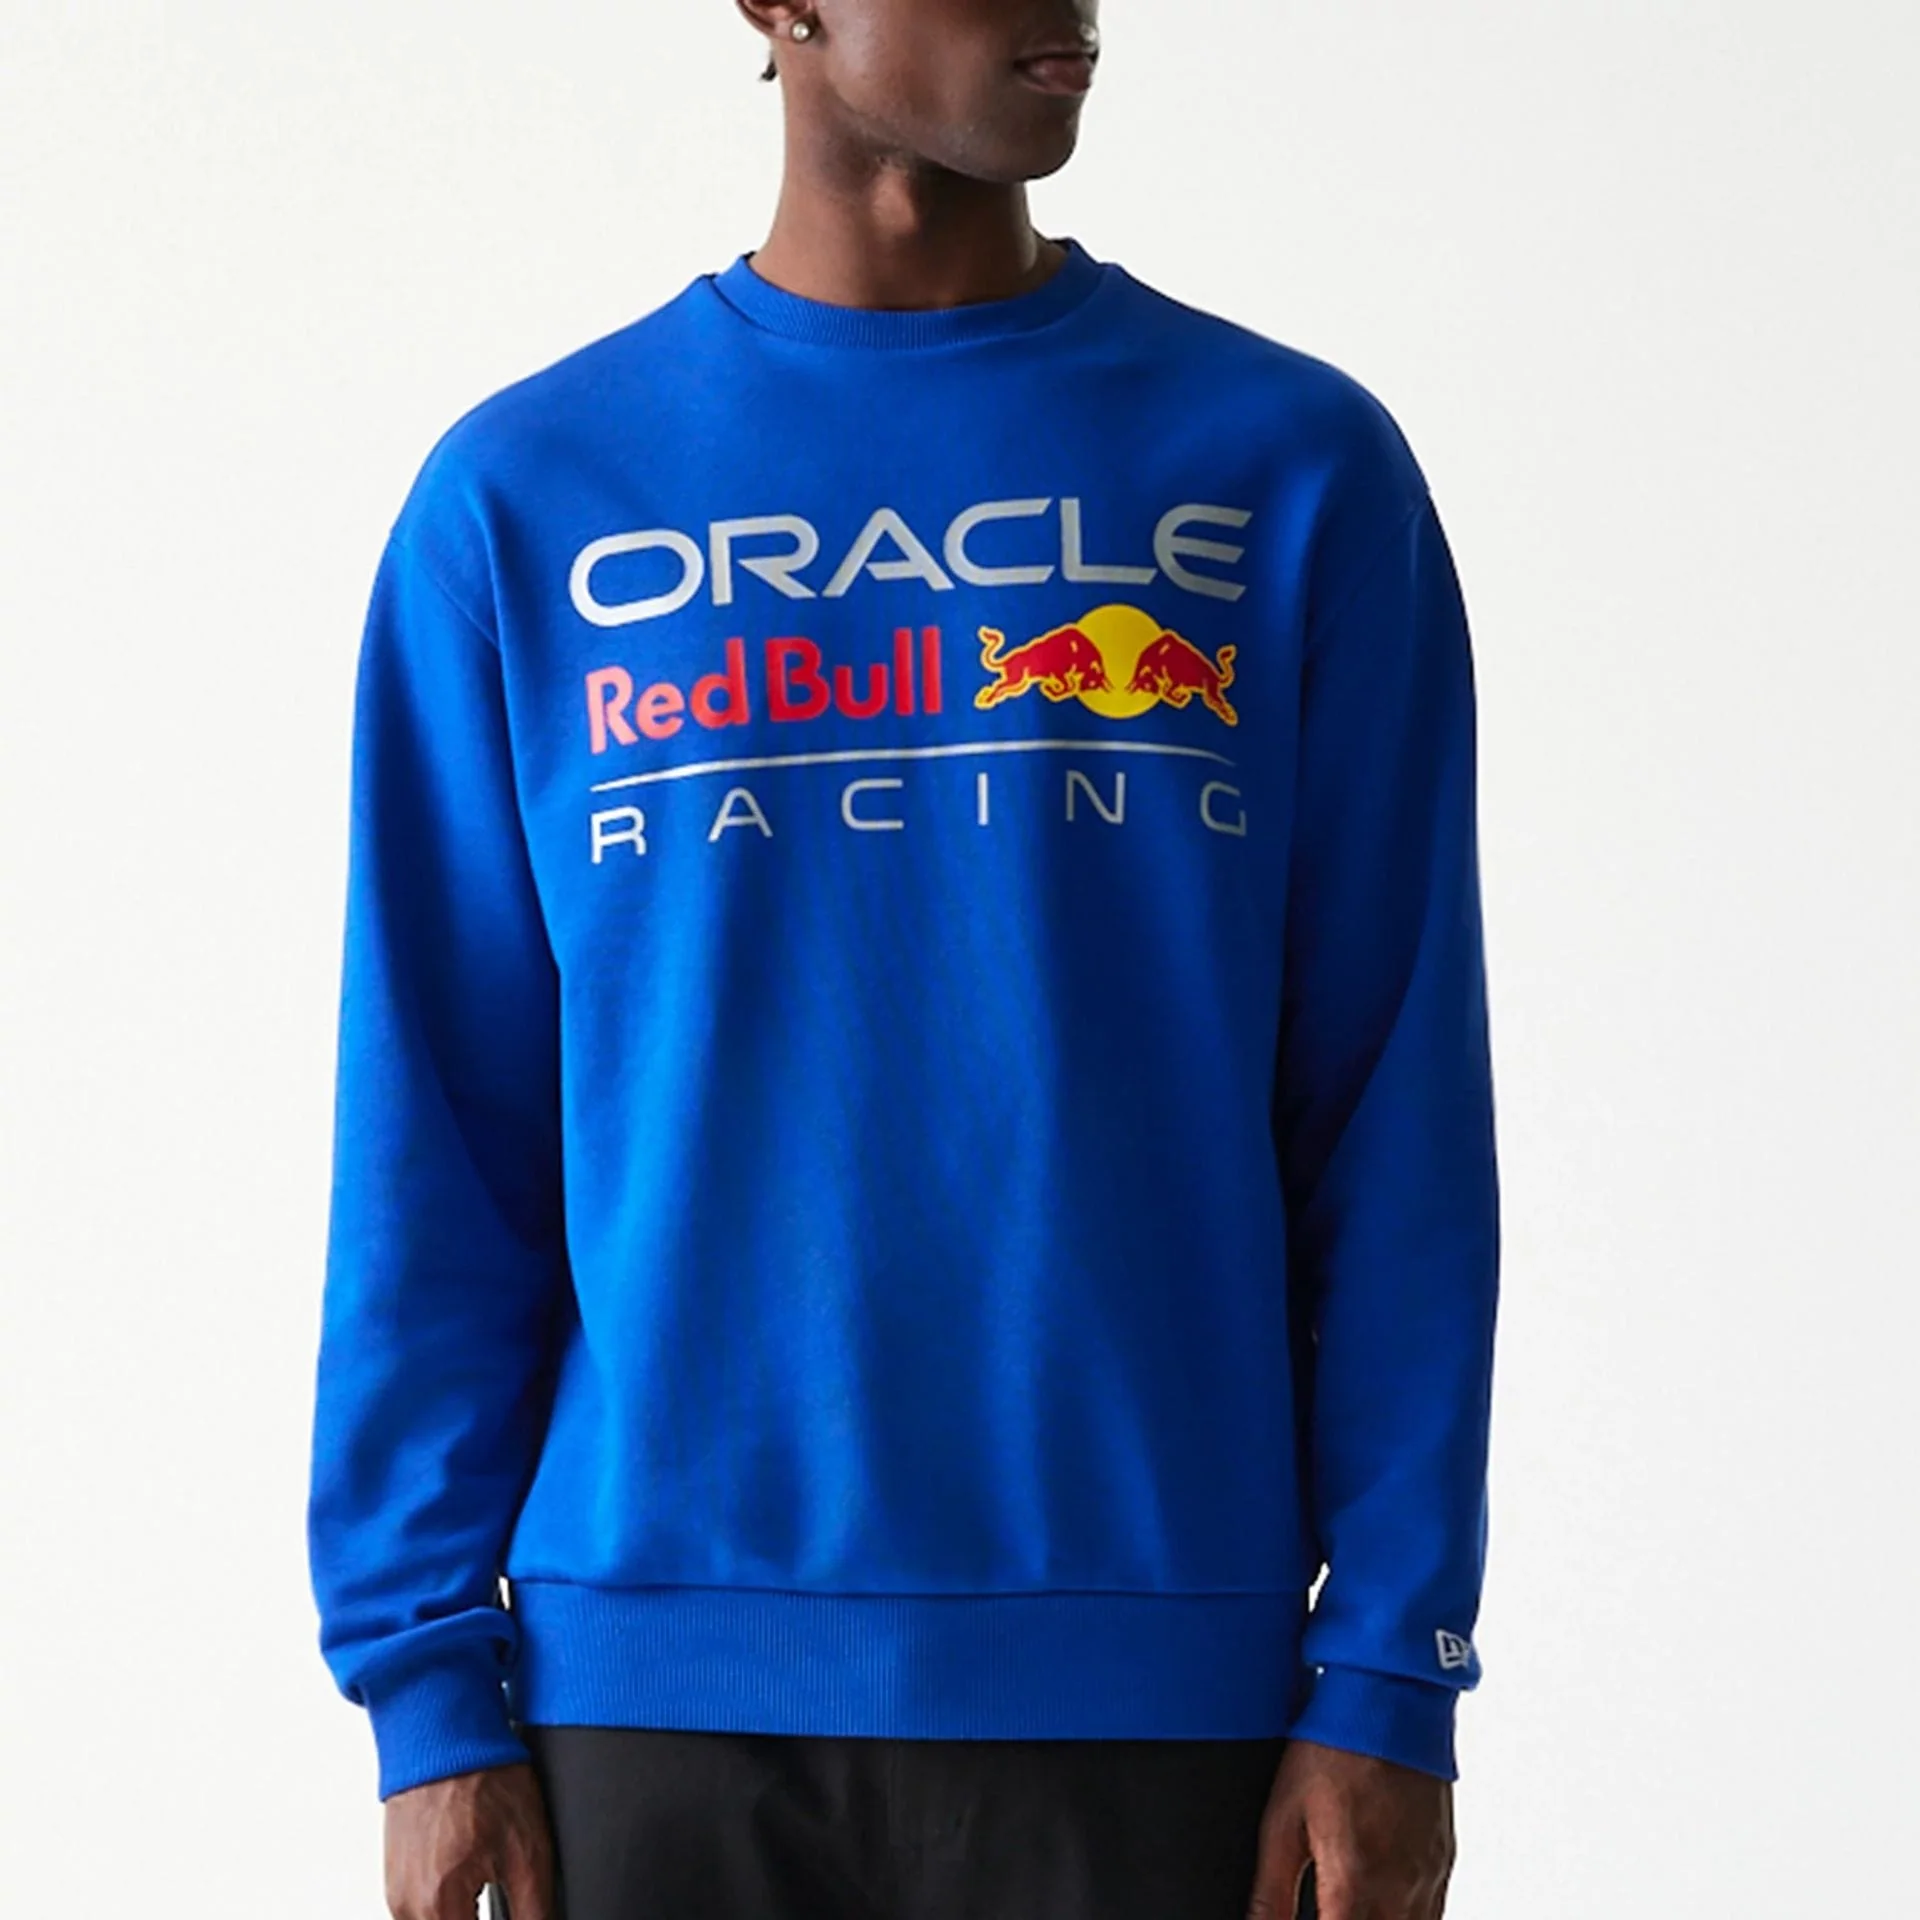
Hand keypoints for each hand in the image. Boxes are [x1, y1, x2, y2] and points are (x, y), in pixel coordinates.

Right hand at [383, 1761, 557, 1919]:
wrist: (445, 1730)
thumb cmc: (485, 1777)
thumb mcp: (528, 1849)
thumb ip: (534, 1912)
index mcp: (437, 1903)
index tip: (519, 1914)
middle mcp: (407, 1906)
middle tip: (507, 1897)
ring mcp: (396, 1892)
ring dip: (465, 1919)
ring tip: (492, 1895)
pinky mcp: (396, 1877)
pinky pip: (421, 1914)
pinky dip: (449, 1911)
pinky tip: (475, 1888)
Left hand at [1245, 1740, 1454, 1919]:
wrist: (1388, 1700)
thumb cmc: (1332, 1751)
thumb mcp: (1283, 1819)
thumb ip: (1271, 1891)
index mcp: (1355, 1884)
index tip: (1312, 1916)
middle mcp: (1400, 1891)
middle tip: (1327, 1906)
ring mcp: (1428, 1878)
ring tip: (1348, 1904)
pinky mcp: (1444, 1862)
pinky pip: (1432, 1915)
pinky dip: (1405, 1918)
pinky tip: (1380, 1903)